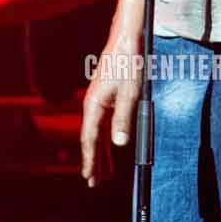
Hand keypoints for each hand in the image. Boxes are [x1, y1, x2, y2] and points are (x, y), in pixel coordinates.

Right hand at [79, 41, 143, 187]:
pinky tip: (110, 147)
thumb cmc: (129, 64)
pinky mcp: (106, 96)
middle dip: (93, 161)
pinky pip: (102, 123)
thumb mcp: (131, 93)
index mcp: (94, 105)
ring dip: (100, 152)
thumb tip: (118, 144)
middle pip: (91, 139)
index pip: (90, 139)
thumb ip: (124, 119)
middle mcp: (92, 104)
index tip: (90, 178)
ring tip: (104, 172)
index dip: (90, 160)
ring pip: (97, 132)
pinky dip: (105, 138)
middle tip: (94, 182)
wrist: (127, 38)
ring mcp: (98, 100)